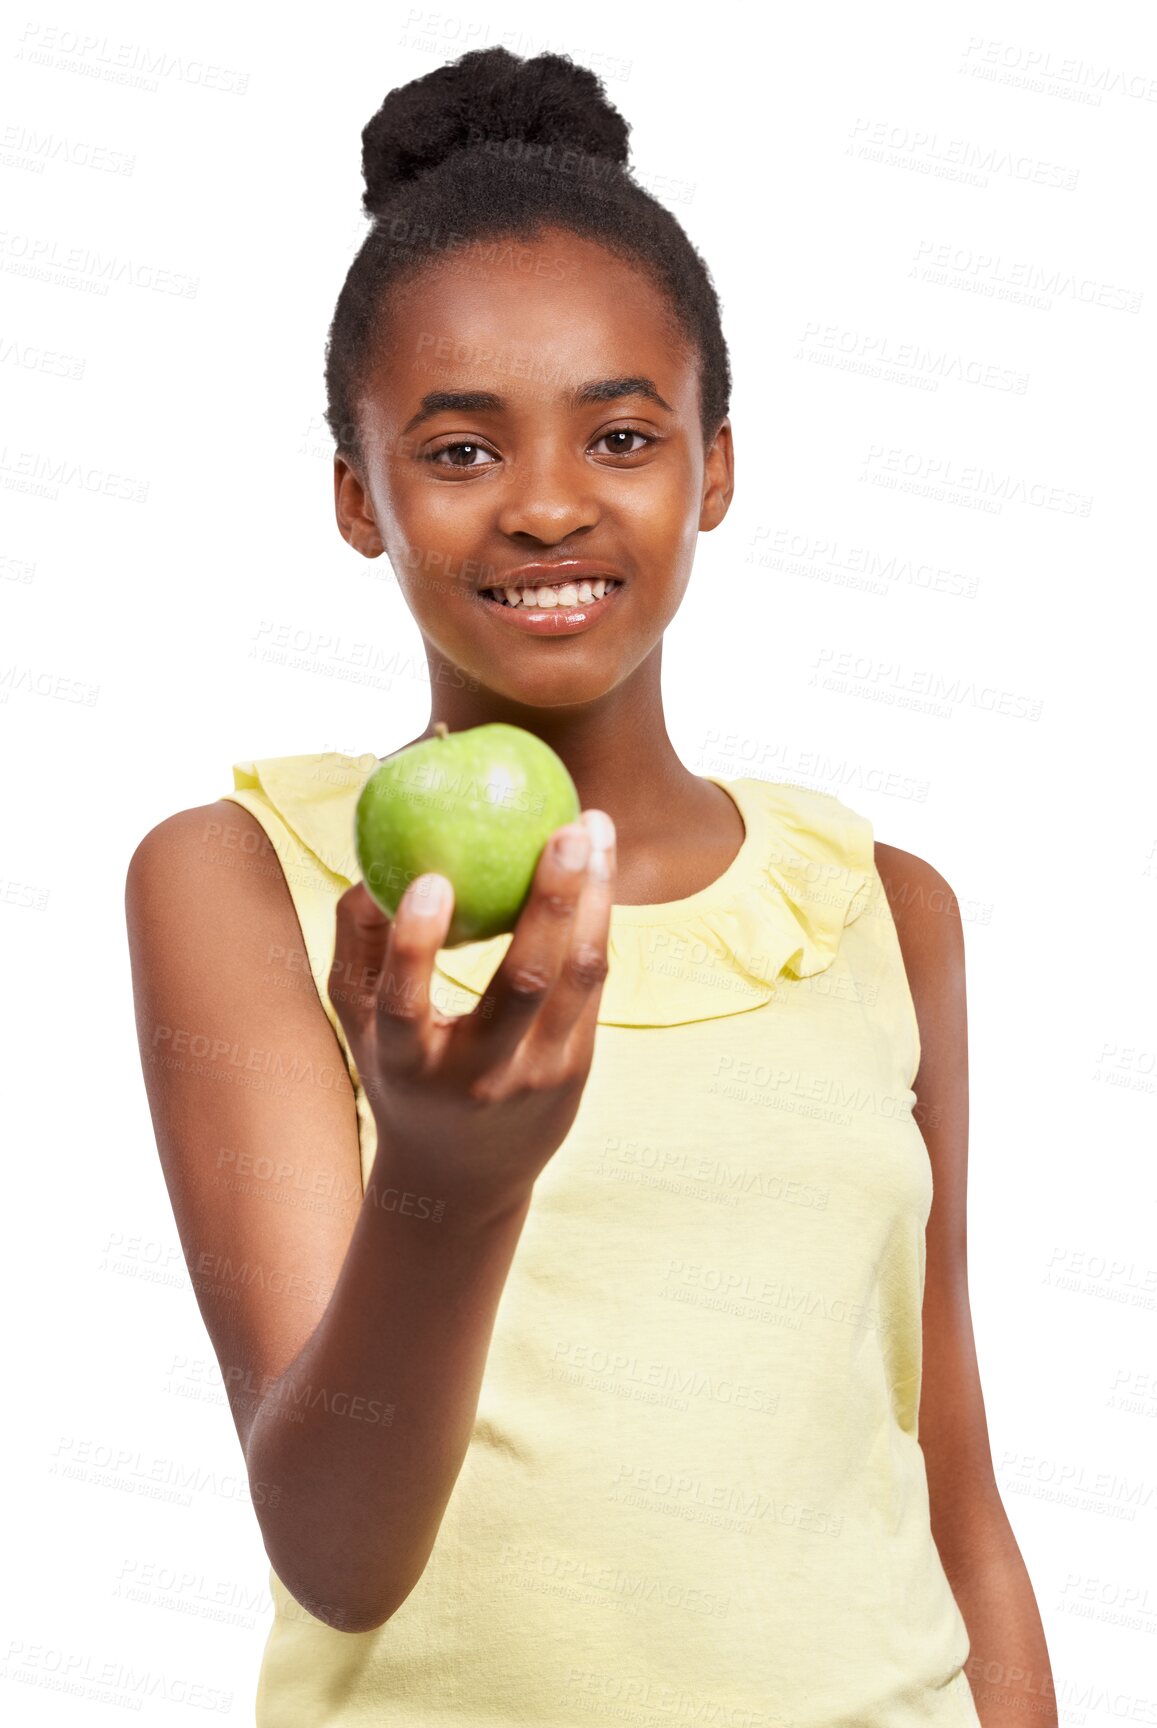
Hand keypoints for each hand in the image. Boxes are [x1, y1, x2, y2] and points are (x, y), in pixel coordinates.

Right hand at [329, 810, 616, 1228]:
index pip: (409, 1004)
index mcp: (411, 1065)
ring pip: (578, 977)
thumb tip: (370, 867)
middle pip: (523, 983)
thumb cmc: (401, 1074)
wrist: (465, 1178)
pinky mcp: (578, 1068)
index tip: (431, 877)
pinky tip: (600, 868)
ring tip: (595, 826)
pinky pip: (593, 982)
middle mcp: (479, 1075)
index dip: (417, 943)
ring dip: (596, 898)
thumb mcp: (362, 1026)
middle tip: (565, 828)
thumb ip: (358, 946)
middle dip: (550, 900)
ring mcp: (538, 1074)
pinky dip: (599, 920)